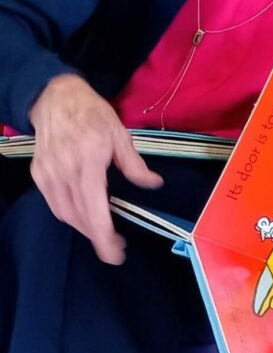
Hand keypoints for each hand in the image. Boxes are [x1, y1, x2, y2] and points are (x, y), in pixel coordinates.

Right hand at [28, 74, 163, 264]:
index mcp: (88, 162)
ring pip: (65, 214)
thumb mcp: (120, 135)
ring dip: (84, 229)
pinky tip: (85, 217)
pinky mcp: (39, 174)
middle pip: (78, 217)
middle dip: (97, 237)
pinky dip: (70, 215)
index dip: (103, 235)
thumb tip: (154, 184)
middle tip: (116, 249)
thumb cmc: (93, 115)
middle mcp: (64, 171)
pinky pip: (54, 204)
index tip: (115, 253)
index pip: (94, 208)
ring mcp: (48, 174)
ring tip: (103, 234)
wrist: (56, 99)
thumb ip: (135, 164)